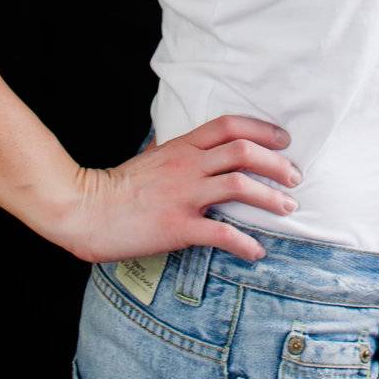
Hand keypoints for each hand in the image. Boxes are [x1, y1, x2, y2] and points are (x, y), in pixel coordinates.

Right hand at [60, 115, 302, 264]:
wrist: (84, 208)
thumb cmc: (117, 186)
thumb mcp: (150, 157)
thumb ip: (172, 150)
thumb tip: (184, 144)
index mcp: (181, 146)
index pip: (230, 126)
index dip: (262, 130)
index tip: (284, 141)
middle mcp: (187, 166)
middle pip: (243, 151)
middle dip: (276, 163)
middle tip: (294, 177)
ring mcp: (183, 195)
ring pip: (239, 186)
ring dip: (270, 197)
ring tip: (287, 208)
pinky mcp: (177, 227)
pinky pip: (220, 233)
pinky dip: (244, 243)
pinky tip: (256, 252)